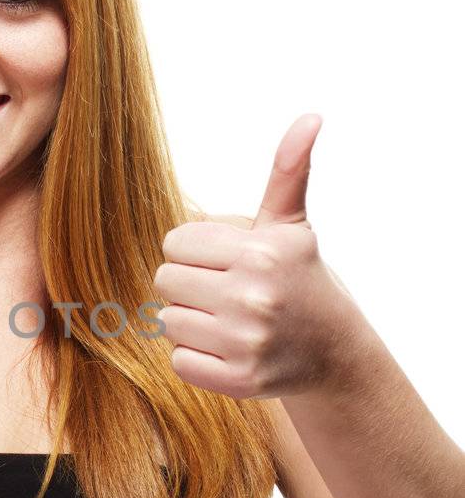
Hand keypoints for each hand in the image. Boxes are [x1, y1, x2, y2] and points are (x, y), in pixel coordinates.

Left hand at [152, 114, 358, 398]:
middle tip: (224, 291)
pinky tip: (228, 348)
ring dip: (191, 321)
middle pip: (165, 281)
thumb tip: (310, 116)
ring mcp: (246, 342)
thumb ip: (288, 170)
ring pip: (168, 321)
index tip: (224, 260)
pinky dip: (197, 357)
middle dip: (189, 283)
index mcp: (261, 252)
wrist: (333, 351)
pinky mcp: (239, 380)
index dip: (194, 250)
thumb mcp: (290, 224)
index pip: (175, 242)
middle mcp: (254, 297)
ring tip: (228, 320)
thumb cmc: (299, 277)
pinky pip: (179, 361)